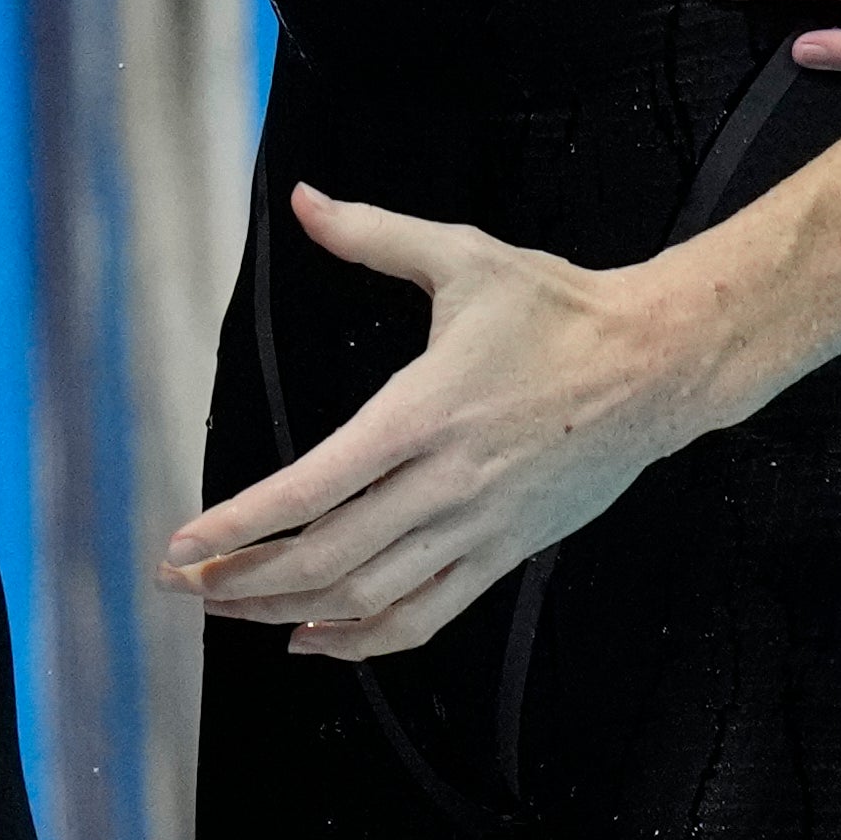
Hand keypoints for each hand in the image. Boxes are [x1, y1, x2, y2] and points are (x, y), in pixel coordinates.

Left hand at [160, 188, 692, 659]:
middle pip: (329, 557)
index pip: (313, 488)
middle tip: (182, 582)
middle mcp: (447, 483)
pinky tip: (318, 637)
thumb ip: (372, 234)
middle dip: (243, 579)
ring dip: (289, 612)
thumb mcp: (462, 256)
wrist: (659, 364)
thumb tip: (304, 200)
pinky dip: (367, 639)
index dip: (240, 525)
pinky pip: (429, 615)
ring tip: (230, 610)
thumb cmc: (558, 308)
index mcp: (423, 412)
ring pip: (371, 597)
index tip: (185, 543)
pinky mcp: (509, 552)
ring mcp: (481, 527)